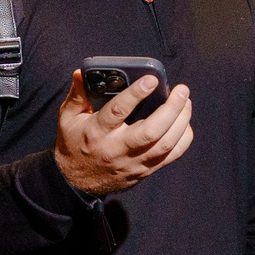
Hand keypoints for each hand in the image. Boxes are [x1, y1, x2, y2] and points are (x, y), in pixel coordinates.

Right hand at [53, 71, 193, 196]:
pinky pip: (171, 157)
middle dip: (171, 109)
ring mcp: (133, 162)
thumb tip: (82, 72)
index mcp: (96, 132)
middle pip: (151, 131)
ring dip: (181, 122)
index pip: (118, 111)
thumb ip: (77, 95)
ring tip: (186, 102)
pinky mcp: (144, 170)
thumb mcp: (68, 118)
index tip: (152, 79)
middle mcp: (117, 148)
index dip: (136, 94)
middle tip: (182, 90)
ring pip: (165, 144)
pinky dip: (183, 139)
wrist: (76, 181)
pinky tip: (184, 123)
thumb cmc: (74, 142)